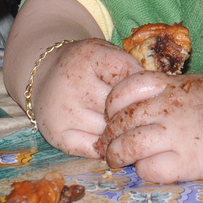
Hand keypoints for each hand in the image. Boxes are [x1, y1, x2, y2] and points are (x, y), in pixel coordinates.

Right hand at [31, 38, 141, 157]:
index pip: (129, 75)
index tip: (146, 91)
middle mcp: (72, 83)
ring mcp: (62, 112)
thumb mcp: (106, 53)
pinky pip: (92, 149)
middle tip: (140, 114)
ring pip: (108, 130)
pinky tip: (110, 138)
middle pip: (119, 107)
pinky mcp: (56, 134)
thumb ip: (130, 68)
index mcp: (88, 56)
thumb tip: (159, 95)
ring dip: (121, 131)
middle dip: (133, 111)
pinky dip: (106, 147)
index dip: (143, 86)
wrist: (43, 74)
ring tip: (126, 126)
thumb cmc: (86, 66)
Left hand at [97, 73, 202, 183]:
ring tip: (118, 160)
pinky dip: (143, 171)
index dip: (112, 103)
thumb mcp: (197, 84)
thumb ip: (168, 88)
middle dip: (109, 134)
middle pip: (121, 120)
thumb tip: (139, 98)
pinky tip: (149, 168)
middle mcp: (169, 108)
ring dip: (117, 156)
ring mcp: (176, 136)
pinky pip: (148, 169)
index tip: (113, 114)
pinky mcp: (185, 164)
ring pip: (127, 146)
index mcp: (172, 85)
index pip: (124, 89)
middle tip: (109, 143)